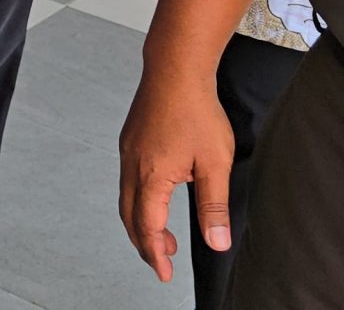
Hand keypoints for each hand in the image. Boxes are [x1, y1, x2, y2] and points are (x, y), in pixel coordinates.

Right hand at [119, 71, 233, 281]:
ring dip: (141, 221)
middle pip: (129, 216)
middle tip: (162, 259)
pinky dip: (139, 200)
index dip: (156, 253)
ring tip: (163, 234)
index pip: (148, 226)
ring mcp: (128, 151)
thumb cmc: (196, 111)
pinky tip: (157, 197)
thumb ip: (213, 205)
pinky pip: (128, 179)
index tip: (164, 273)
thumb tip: (216, 241)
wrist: (176, 70)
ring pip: (126, 198)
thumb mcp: (215, 163)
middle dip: (144, 242)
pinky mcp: (131, 140)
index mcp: (151, 176)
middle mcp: (132, 165)